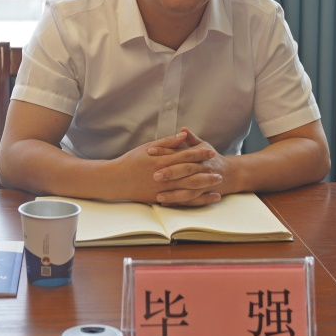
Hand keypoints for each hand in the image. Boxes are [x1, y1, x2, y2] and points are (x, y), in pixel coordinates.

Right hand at [105, 130, 222, 204]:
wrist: (116, 180)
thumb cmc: (131, 161)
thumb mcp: (148, 148)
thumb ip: (167, 143)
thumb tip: (183, 135)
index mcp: (161, 160)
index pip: (185, 155)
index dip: (199, 153)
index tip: (211, 151)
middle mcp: (164, 175)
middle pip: (190, 172)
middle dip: (206, 171)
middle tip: (219, 170)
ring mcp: (163, 188)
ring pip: (188, 188)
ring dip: (204, 185)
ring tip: (217, 183)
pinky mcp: (160, 198)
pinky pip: (182, 200)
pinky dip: (196, 199)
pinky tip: (206, 198)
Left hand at [147, 128, 229, 206]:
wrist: (230, 174)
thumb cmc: (211, 158)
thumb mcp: (203, 145)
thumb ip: (191, 138)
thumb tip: (183, 129)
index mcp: (199, 155)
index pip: (180, 151)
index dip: (165, 150)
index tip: (150, 151)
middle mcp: (202, 168)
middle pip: (186, 170)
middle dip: (171, 173)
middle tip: (155, 175)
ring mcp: (204, 183)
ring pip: (189, 189)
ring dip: (174, 194)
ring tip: (159, 196)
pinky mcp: (204, 195)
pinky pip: (191, 200)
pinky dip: (179, 203)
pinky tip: (165, 203)